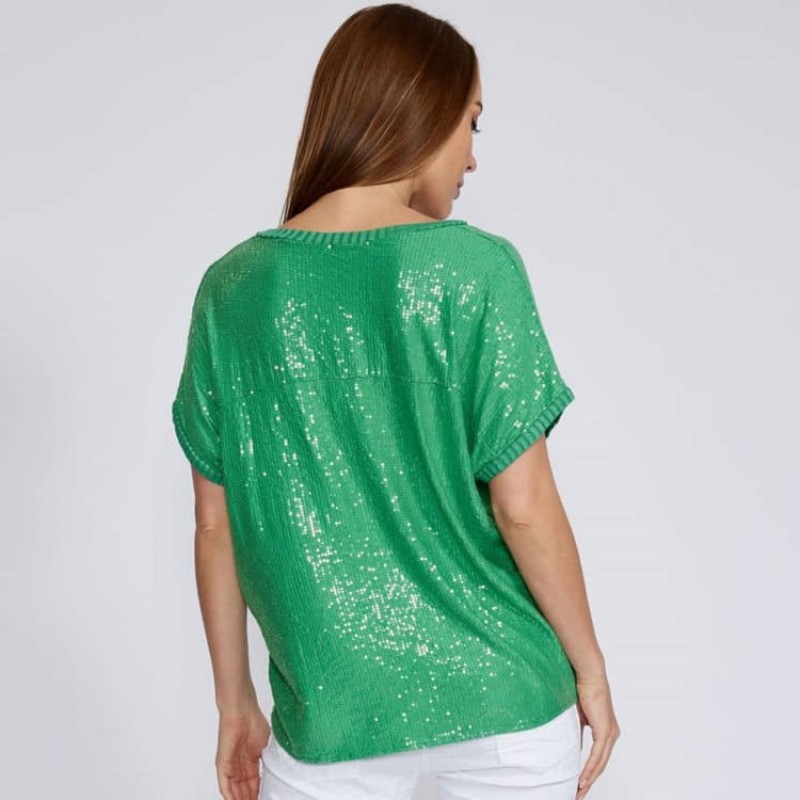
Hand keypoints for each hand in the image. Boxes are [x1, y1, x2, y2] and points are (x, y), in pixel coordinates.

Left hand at [216, 706, 271, 799]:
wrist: (242, 709)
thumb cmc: (254, 721)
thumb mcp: (264, 748)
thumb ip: (265, 763)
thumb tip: (272, 776)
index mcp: (249, 761)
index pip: (253, 784)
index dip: (258, 794)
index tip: (267, 798)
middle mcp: (238, 766)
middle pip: (243, 790)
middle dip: (250, 798)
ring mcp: (229, 765)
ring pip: (234, 791)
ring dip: (241, 799)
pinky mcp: (222, 763)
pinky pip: (225, 785)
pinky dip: (231, 796)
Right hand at [574, 673, 620, 798]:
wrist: (588, 674)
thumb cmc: (582, 689)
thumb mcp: (579, 715)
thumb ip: (578, 730)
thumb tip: (570, 743)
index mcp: (606, 731)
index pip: (598, 758)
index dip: (589, 772)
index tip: (579, 784)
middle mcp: (611, 734)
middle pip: (600, 765)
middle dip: (589, 782)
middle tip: (578, 794)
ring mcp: (610, 733)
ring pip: (600, 764)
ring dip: (589, 779)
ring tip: (579, 791)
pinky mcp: (605, 730)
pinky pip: (597, 756)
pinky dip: (590, 769)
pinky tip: (583, 779)